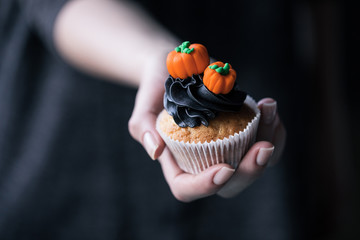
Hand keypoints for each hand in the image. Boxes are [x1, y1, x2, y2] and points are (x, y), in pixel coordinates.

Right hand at [129, 53, 285, 201]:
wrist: (176, 67)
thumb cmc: (156, 88)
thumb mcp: (144, 106)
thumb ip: (142, 128)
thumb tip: (155, 152)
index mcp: (177, 163)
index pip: (188, 188)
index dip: (206, 186)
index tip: (224, 168)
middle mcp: (205, 161)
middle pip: (230, 184)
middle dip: (251, 171)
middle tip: (263, 147)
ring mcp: (227, 148)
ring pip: (254, 164)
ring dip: (270, 142)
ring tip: (269, 110)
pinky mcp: (243, 132)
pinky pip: (265, 141)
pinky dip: (274, 129)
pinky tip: (269, 107)